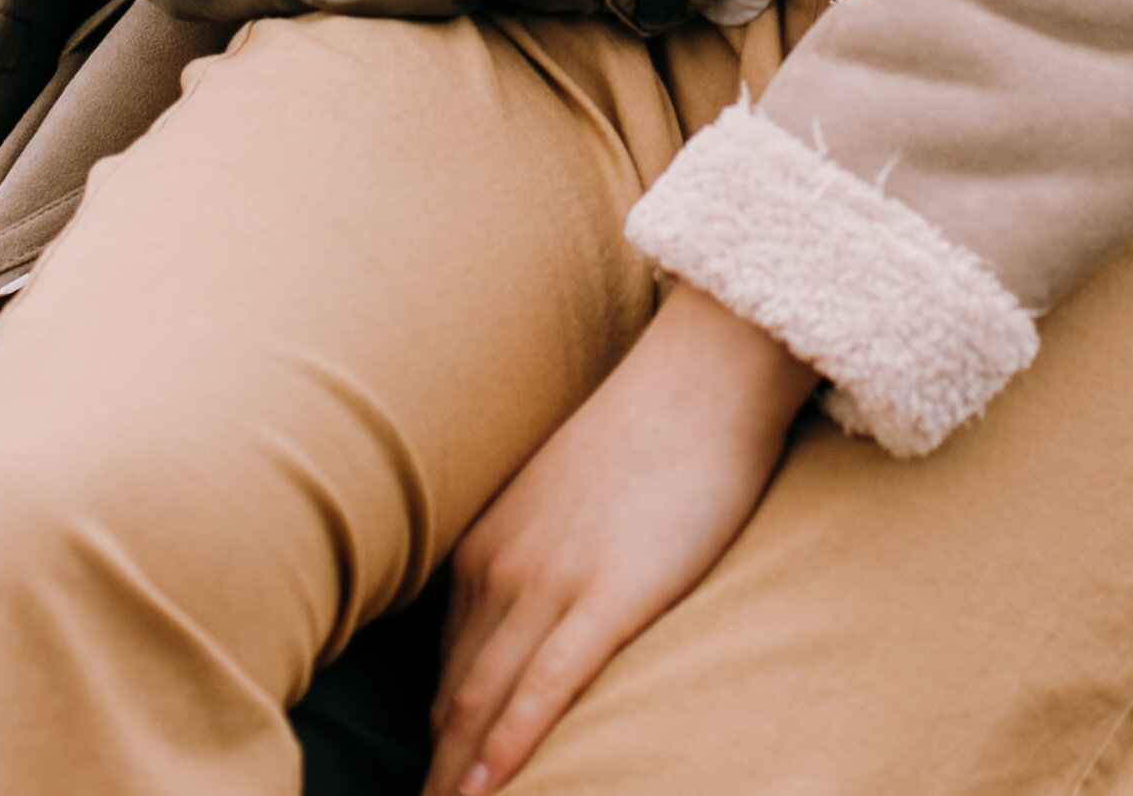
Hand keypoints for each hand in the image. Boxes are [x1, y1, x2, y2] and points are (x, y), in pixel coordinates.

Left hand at [424, 284, 815, 792]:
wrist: (699, 377)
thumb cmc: (646, 435)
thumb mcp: (564, 501)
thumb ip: (538, 558)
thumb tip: (534, 616)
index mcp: (486, 547)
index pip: (446, 671)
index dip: (440, 740)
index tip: (433, 786)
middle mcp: (500, 568)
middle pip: (454, 699)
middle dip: (439, 770)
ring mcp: (551, 582)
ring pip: (485, 704)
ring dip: (461, 775)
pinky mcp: (608, 596)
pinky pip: (546, 688)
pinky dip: (512, 748)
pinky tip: (490, 792)